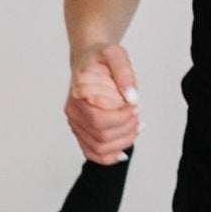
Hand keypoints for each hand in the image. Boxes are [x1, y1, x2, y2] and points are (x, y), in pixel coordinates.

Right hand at [66, 43, 140, 164]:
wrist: (91, 62)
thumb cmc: (102, 58)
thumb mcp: (115, 55)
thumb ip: (124, 73)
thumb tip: (132, 98)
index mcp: (78, 95)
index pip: (99, 119)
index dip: (122, 118)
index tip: (135, 105)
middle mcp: (73, 113)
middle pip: (101, 137)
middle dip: (127, 129)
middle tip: (137, 115)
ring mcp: (76, 125)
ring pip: (99, 148)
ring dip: (123, 142)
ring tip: (136, 127)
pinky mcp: (82, 133)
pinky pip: (93, 154)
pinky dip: (110, 156)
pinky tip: (124, 150)